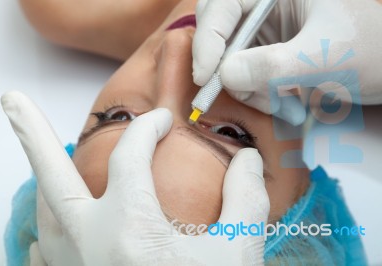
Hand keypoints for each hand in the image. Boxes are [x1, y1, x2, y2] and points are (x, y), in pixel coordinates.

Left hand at [2, 91, 268, 264]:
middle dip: (30, 132)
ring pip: (43, 212)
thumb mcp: (237, 255)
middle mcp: (88, 244)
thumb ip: (245, 200)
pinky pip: (44, 251)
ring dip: (43, 179)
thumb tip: (248, 159)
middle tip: (11, 99)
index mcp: (131, 229)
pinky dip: (47, 230)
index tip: (162, 121)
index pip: (131, 156)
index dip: (148, 129)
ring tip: (44, 157)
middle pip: (50, 174)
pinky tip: (50, 228)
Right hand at [193, 0, 381, 124]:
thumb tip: (224, 75)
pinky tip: (290, 105)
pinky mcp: (269, 55)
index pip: (223, 5)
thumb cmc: (372, 51)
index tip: (205, 76)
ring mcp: (266, 32)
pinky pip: (246, 78)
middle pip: (219, 32)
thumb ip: (274, 66)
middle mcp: (266, 7)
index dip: (208, 39)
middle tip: (239, 93)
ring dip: (251, 91)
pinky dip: (261, 97)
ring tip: (287, 106)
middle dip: (227, 68)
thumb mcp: (325, 57)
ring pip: (230, 62)